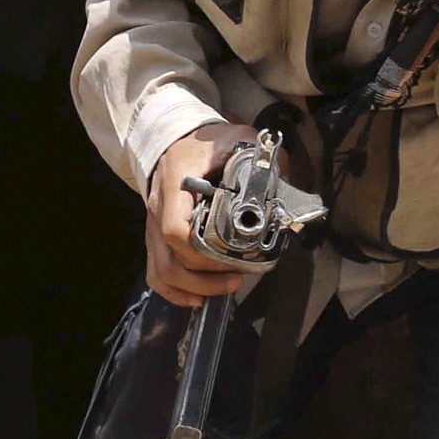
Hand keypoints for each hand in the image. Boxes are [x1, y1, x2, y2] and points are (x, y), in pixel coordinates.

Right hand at [144, 121, 261, 306]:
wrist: (175, 139)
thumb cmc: (206, 142)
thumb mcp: (237, 139)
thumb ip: (262, 161)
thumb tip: (284, 186)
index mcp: (176, 182)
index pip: (175, 228)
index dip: (201, 252)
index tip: (231, 257)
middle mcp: (159, 207)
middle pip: (171, 259)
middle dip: (205, 277)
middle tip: (237, 277)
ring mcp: (154, 225)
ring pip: (162, 270)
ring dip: (193, 287)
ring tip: (225, 288)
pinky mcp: (156, 237)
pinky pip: (156, 272)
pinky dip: (174, 291)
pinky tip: (197, 298)